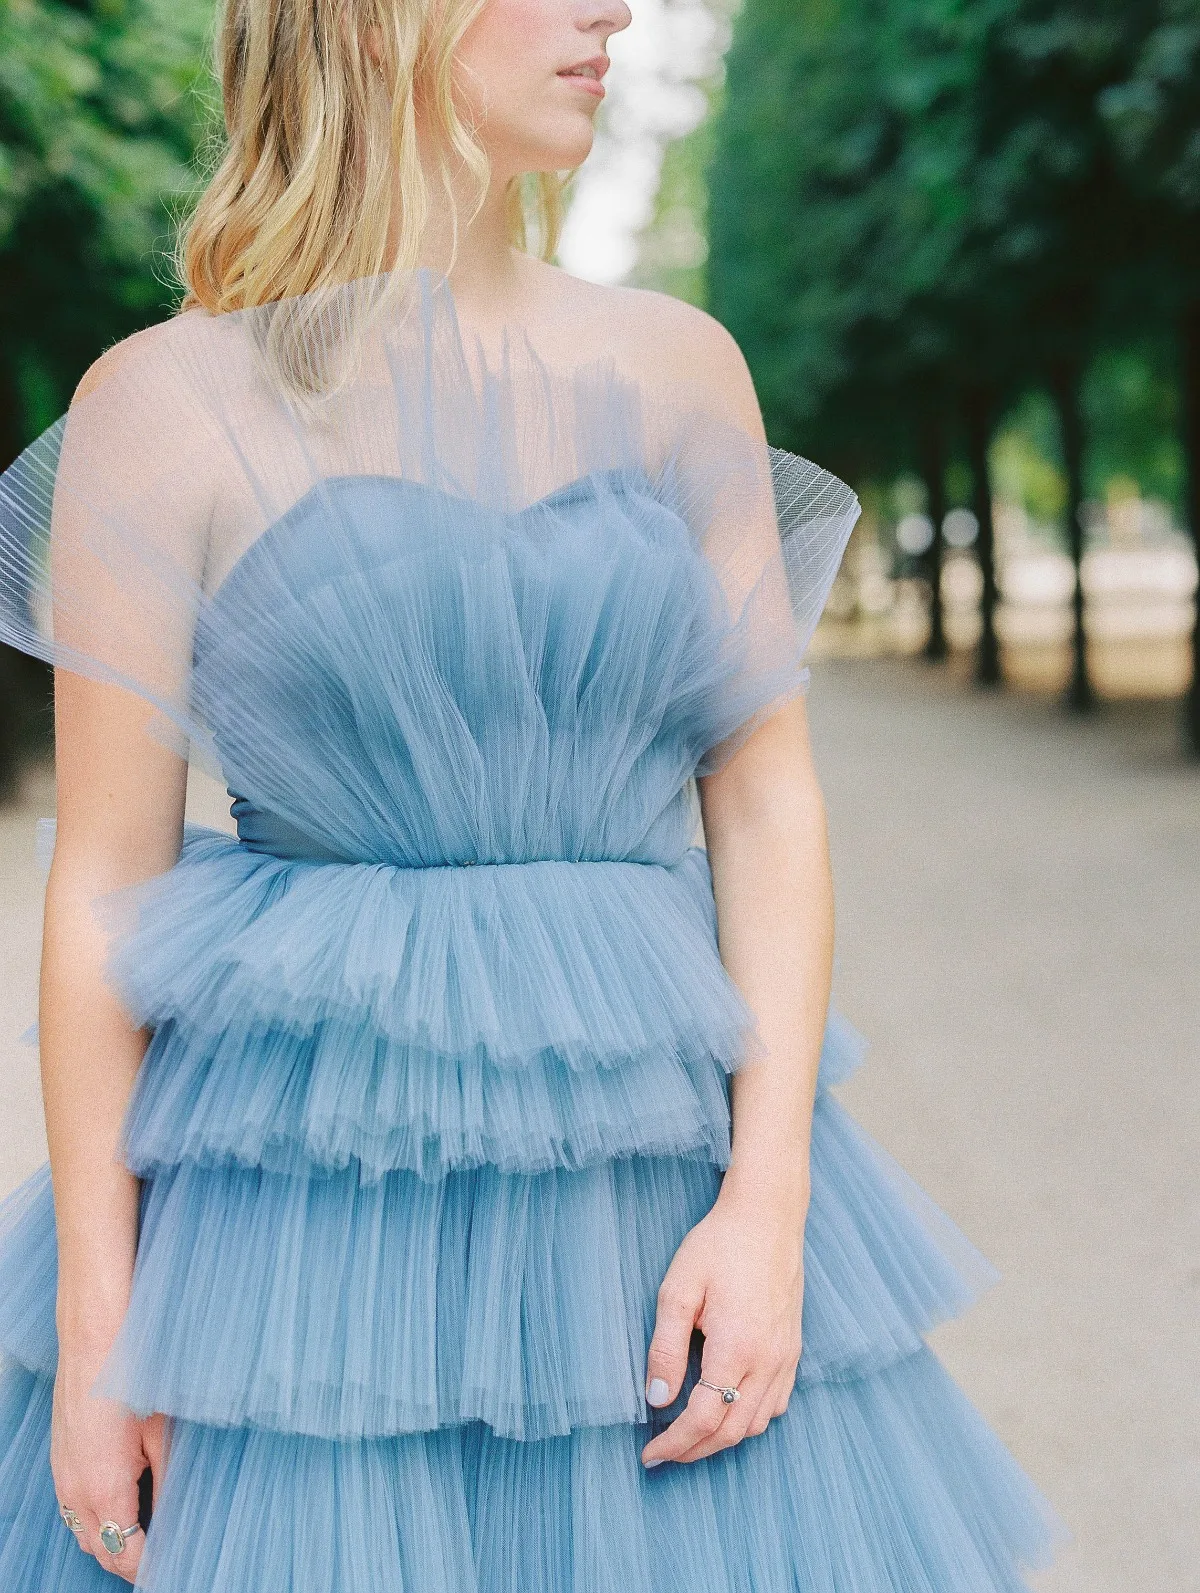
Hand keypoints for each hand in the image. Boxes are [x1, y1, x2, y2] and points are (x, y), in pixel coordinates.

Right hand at [50, 1345, 165, 1584]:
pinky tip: (120, 1503)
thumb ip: (168, 1481)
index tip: (169, 1567)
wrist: (93, 1342)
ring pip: (82, 1533)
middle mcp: (76, 1491)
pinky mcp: (59, 1462)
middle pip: (100, 1550)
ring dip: (109, 1541)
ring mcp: (62, 1477)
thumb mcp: (162, 1433)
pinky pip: (72, 1509)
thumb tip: (176, 1517)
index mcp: (104, 1489)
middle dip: (128, 1560)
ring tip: (144, 1535)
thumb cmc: (134, 1380)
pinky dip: (94, 1519)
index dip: (147, 1566)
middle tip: (161, 1557)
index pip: (124, 1553)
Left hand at [640, 1185, 804, 1466]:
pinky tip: (728, 1410)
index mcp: (736, 1347)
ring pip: (757, 1423)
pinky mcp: (793, 1348)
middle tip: (664, 1453)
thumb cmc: (718, 1246)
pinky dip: (750, 1419)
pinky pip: (776, 1403)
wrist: (767, 1216)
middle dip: (695, 1450)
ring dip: (722, 1439)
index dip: (675, 1443)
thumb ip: (665, 1347)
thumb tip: (657, 1400)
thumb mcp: (678, 1289)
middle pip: (732, 1430)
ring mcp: (785, 1356)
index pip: (704, 1418)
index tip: (650, 1454)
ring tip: (690, 1436)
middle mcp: (767, 1360)